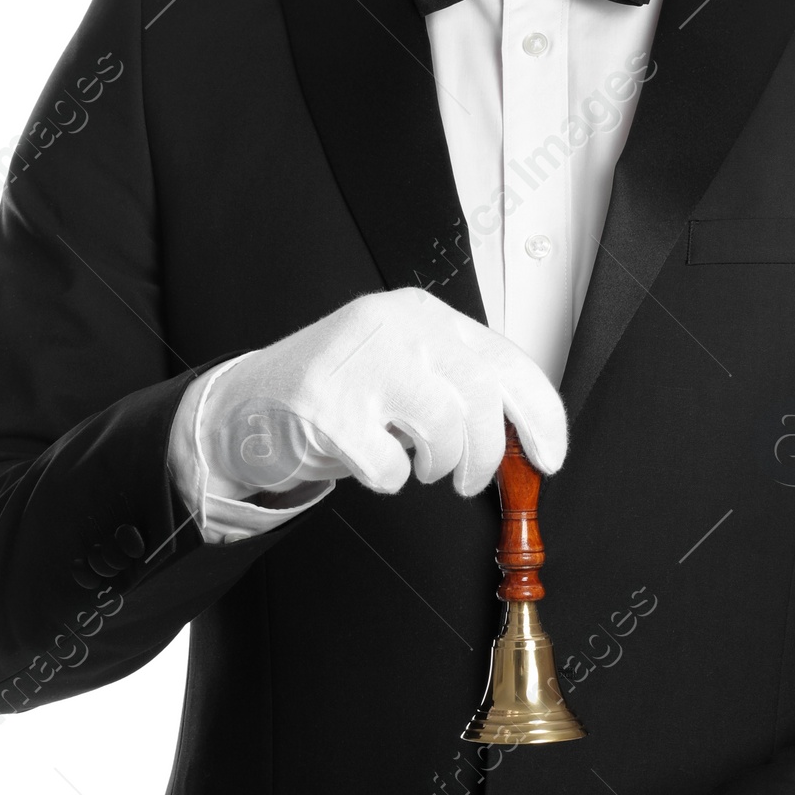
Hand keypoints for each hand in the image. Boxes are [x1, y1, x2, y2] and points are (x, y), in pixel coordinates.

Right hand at [200, 287, 565, 499]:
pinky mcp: (326, 406)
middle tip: (470, 480)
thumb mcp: (404, 372)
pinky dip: (388, 479)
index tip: (550, 456)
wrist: (244, 406)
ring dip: (442, 464)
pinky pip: (389, 463)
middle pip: (479, 393)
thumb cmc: (335, 394)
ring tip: (420, 469)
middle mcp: (395, 326)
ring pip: (444, 424)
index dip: (539, 415)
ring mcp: (359, 362)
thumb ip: (458, 388)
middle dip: (488, 452)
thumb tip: (523, 437)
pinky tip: (371, 465)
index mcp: (422, 315)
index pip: (506, 359)